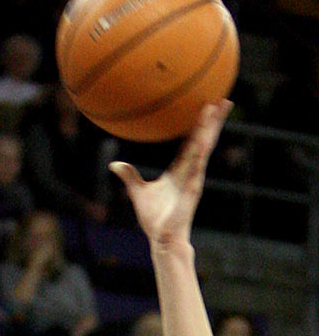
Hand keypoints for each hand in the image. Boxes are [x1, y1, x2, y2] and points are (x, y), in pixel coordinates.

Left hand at [110, 100, 229, 248]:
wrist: (162, 238)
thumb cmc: (154, 219)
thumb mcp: (137, 192)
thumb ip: (129, 176)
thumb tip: (114, 164)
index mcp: (180, 169)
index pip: (191, 141)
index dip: (198, 125)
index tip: (205, 106)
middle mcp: (190, 170)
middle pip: (204, 139)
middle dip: (213, 120)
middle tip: (222, 98)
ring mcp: (193, 178)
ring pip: (204, 147)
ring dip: (210, 129)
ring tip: (217, 108)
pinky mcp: (192, 189)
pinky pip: (196, 168)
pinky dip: (200, 153)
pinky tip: (203, 140)